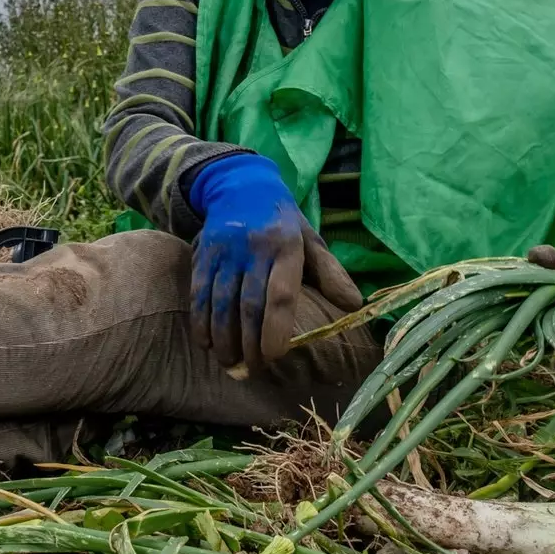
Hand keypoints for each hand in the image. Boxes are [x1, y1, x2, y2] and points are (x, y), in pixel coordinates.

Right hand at [189, 154, 362, 373]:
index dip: (275, 327)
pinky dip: (200, 321)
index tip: (274, 356)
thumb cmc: (282, 221)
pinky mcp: (203, 253)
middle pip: (248, 304)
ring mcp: (224, 250)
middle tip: (253, 370)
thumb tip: (355, 306)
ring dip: (223, 338)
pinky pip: (199, 292)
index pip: (280, 293)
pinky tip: (205, 343)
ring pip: (220, 302)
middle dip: (248, 342)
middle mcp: (253, 248)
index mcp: (286, 246)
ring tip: (229, 364)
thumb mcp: (310, 239)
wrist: (240, 183)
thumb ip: (330, 272)